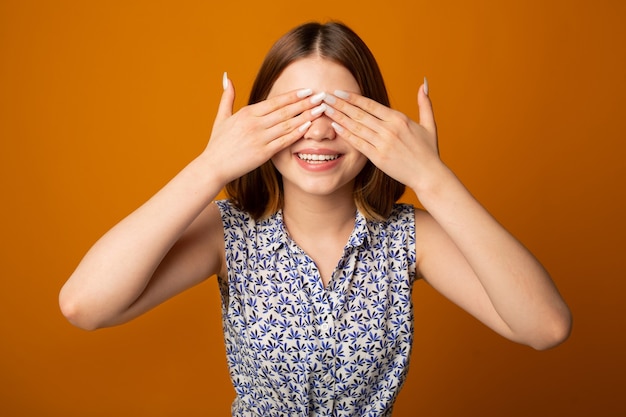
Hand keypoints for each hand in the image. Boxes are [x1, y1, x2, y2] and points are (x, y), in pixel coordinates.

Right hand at [204, 76, 323, 183]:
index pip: (275, 102)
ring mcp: (259, 138)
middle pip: (285, 111)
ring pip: (287, 125)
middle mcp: (254, 124)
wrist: (213, 167)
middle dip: (305, 103)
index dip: (293, 96)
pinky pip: (284, 141)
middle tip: (321, 96)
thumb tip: (227, 78)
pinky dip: (297, 134)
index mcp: (246, 113)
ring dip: (306, 116)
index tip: (307, 90)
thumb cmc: (217, 144)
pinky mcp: (262, 153)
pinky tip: (308, 127)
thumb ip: (227, 97)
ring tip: (320, 110)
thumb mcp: (221, 117)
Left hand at [322, 82, 441, 192]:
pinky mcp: (378, 157)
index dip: (353, 98)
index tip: (339, 91)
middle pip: (360, 113)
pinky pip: (358, 143)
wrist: (429, 176)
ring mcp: (383, 143)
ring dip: (338, 116)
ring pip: (356, 126)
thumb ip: (425, 104)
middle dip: (340, 104)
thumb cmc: (429, 152)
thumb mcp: (429, 125)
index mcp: (399, 119)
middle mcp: (390, 129)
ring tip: (325, 109)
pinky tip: (335, 126)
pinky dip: (346, 134)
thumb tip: (423, 84)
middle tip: (325, 96)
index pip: (371, 104)